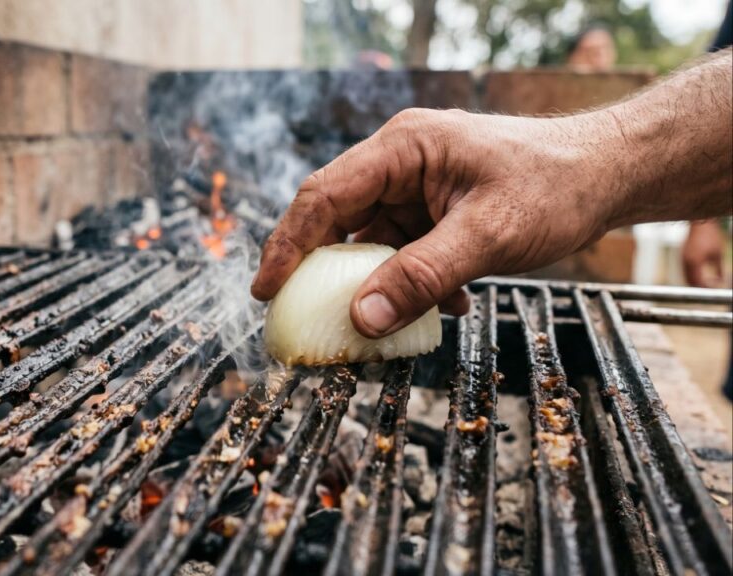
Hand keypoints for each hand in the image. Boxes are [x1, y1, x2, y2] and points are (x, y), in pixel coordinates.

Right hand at [251, 108, 626, 336]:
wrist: (606, 176)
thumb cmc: (556, 186)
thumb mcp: (488, 236)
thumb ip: (423, 277)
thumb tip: (364, 318)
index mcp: (402, 149)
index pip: (323, 196)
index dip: (288, 244)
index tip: (266, 290)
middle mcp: (399, 164)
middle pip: (337, 219)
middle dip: (324, 271)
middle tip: (306, 317)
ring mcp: (415, 188)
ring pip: (370, 242)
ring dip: (376, 284)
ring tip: (380, 324)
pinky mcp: (432, 211)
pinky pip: (402, 252)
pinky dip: (410, 283)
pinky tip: (442, 307)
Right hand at [682, 220, 726, 287]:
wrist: (699, 224)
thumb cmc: (711, 236)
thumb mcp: (718, 254)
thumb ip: (720, 269)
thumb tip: (722, 282)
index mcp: (695, 262)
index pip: (699, 282)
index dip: (708, 287)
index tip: (717, 287)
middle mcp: (685, 262)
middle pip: (691, 282)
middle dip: (701, 287)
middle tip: (711, 287)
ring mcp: (681, 259)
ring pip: (686, 277)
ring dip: (696, 282)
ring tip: (708, 281)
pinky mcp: (681, 257)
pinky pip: (685, 271)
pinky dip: (692, 276)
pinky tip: (701, 274)